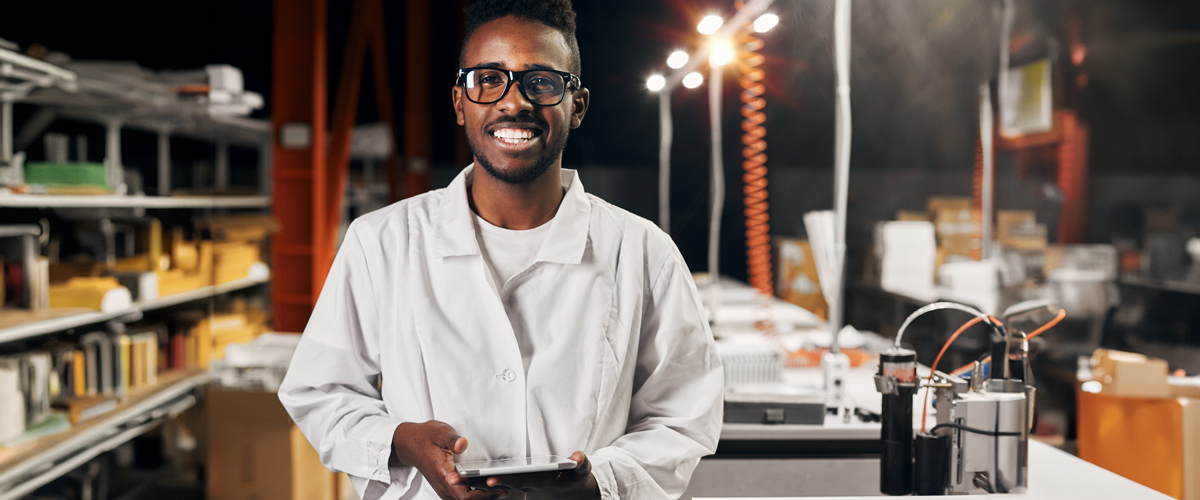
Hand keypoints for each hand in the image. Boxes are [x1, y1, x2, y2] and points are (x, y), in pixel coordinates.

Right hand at [392, 420, 506, 499]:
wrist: (410, 443)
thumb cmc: (426, 437)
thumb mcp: (439, 432)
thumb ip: (452, 439)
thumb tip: (462, 445)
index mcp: (443, 475)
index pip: (465, 495)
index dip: (483, 495)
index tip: (499, 490)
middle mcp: (444, 486)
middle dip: (488, 496)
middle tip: (506, 489)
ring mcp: (444, 488)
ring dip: (482, 496)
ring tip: (501, 490)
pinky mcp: (446, 487)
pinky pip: (462, 496)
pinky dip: (476, 493)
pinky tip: (488, 486)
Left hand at [463, 451, 600, 499]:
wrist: (571, 491)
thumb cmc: (575, 478)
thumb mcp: (582, 471)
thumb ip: (580, 464)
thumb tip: (578, 457)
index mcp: (540, 481)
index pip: (519, 481)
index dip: (505, 480)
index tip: (489, 480)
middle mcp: (526, 485)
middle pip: (499, 484)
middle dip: (477, 482)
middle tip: (456, 478)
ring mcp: (519, 485)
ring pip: (493, 484)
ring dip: (473, 482)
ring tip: (452, 477)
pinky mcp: (515, 483)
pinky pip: (495, 483)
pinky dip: (480, 482)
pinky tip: (465, 478)